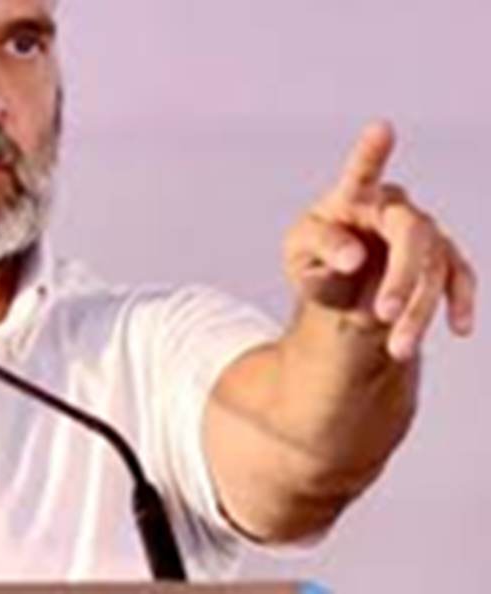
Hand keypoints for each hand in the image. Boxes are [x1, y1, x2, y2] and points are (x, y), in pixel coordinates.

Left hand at [284, 121, 477, 360]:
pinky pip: (459, 276)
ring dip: (420, 309)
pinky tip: (459, 327)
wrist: (344, 287)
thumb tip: (355, 257)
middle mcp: (392, 208)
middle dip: (402, 276)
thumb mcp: (300, 257)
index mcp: (351, 198)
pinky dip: (460, 302)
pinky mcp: (441, 259)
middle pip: (412, 232)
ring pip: (434, 266)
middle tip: (384, 314)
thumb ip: (322, 251)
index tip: (381, 128)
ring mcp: (422, 232)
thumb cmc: (317, 259)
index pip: (361, 172)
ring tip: (398, 347)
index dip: (371, 152)